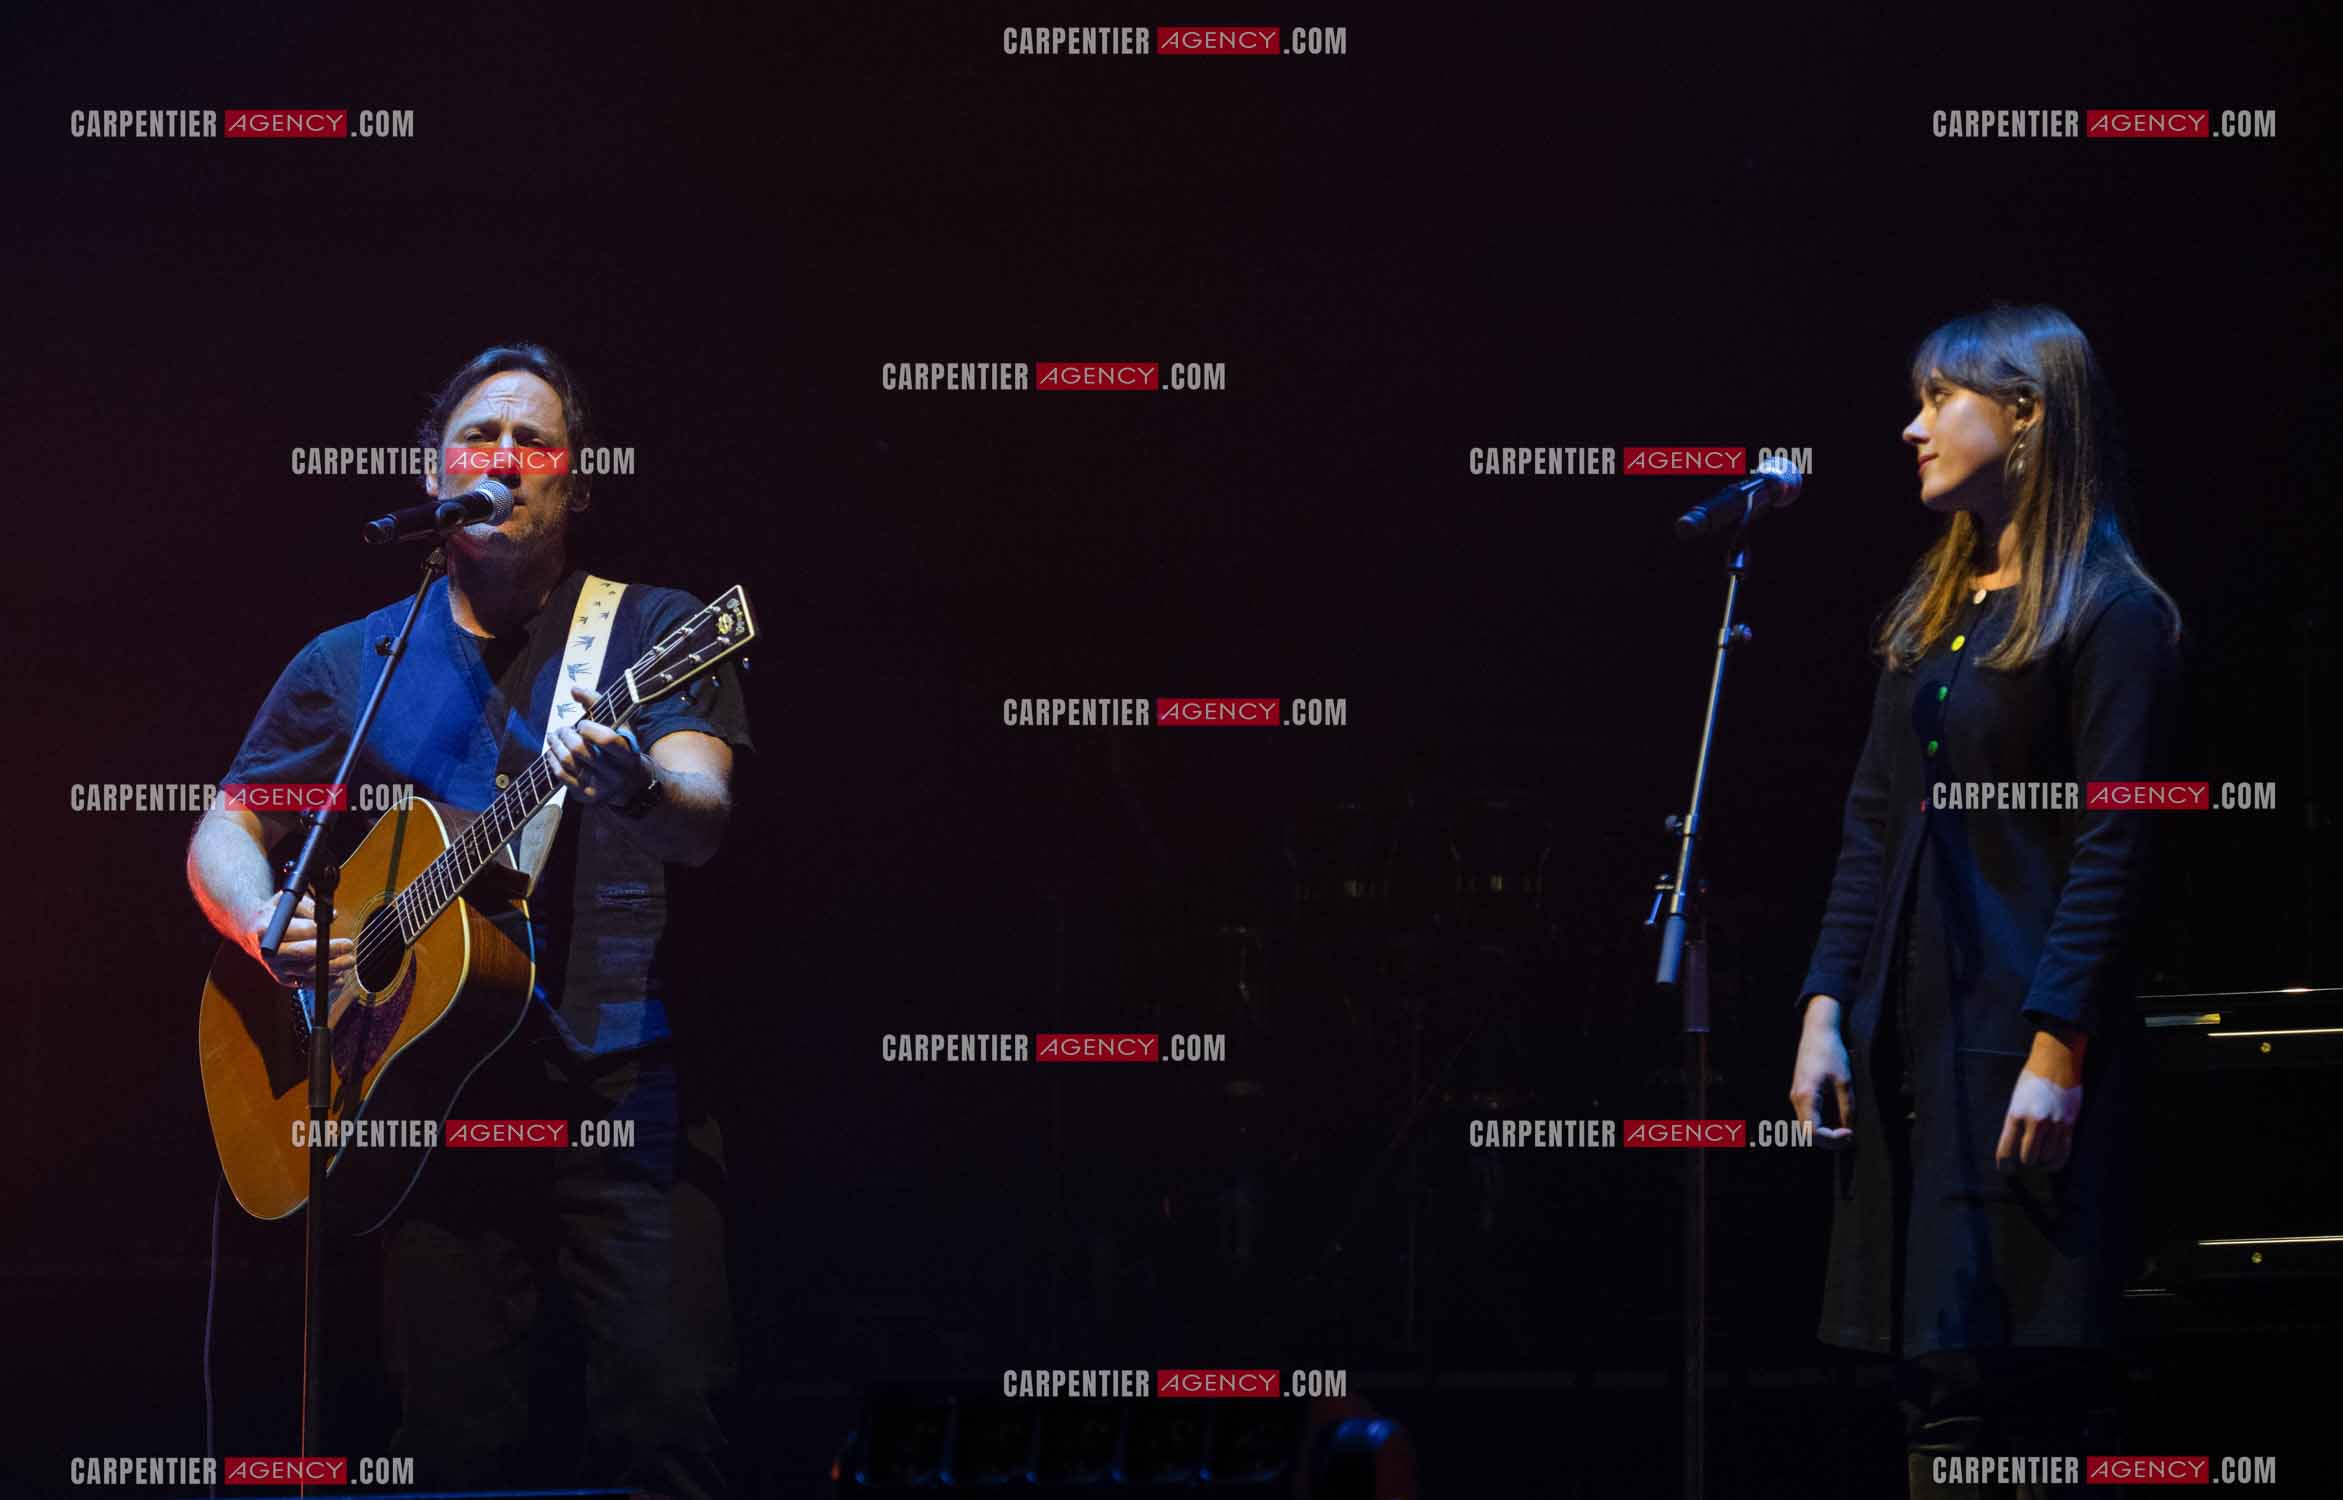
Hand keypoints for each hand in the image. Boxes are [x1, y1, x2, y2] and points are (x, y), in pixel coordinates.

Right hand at [244, 893, 354, 988]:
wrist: (251, 932)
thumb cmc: (273, 914)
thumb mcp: (287, 901)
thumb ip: (309, 906)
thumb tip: (333, 916)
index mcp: (268, 930)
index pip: (300, 931)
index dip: (318, 929)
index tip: (330, 925)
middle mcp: (270, 952)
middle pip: (305, 953)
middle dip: (331, 950)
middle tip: (348, 945)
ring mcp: (276, 968)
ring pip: (308, 971)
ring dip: (333, 967)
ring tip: (349, 960)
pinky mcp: (282, 979)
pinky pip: (306, 984)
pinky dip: (324, 983)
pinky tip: (339, 978)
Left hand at [551, 686, 653, 807]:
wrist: (631, 783)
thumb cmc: (621, 747)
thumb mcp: (619, 725)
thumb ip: (598, 705)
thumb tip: (574, 689)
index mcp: (628, 754)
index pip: (607, 740)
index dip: (589, 728)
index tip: (581, 724)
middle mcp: (615, 774)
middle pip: (580, 750)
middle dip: (565, 735)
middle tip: (562, 729)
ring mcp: (600, 787)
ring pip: (568, 762)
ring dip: (555, 746)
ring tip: (553, 737)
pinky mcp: (586, 796)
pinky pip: (561, 776)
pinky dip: (553, 761)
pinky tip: (552, 752)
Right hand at [1789, 996, 1856, 1148]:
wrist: (1817, 1032)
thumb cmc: (1831, 1053)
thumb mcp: (1845, 1081)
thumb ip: (1847, 1108)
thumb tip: (1849, 1129)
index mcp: (1807, 1096)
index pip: (1814, 1132)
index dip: (1833, 1140)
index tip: (1850, 1133)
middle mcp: (1797, 1099)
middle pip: (1808, 1133)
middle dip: (1829, 1140)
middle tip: (1850, 1136)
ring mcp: (1796, 1096)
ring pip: (1807, 1126)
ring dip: (1825, 1133)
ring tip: (1845, 1129)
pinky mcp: (1800, 1093)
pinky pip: (1808, 1117)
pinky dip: (1821, 1124)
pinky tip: (1837, 1119)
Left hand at [1996, 1027, 2085, 1171]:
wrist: (2056, 1061)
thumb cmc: (2031, 1079)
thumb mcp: (2015, 1099)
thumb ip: (2015, 1123)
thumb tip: (2014, 1148)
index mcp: (2015, 1114)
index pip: (2006, 1150)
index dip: (2005, 1165)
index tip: (2006, 1170)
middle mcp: (2035, 1122)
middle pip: (2027, 1158)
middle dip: (2023, 1163)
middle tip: (2022, 1162)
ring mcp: (2054, 1124)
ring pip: (2046, 1158)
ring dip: (2040, 1162)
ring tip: (2037, 1159)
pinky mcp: (2070, 1124)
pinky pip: (2064, 1152)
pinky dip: (2056, 1162)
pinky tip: (2050, 1163)